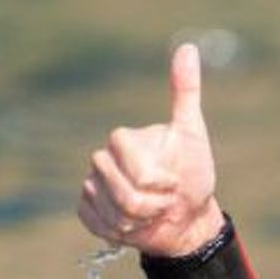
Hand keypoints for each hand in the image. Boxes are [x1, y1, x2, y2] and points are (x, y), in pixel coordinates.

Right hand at [77, 41, 224, 256]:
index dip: (154, 177)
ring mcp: (92, 185)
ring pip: (109, 208)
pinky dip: (120, 231)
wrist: (186, 219)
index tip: (173, 182)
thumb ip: (185, 92)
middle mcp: (102, 160)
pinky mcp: (87, 211)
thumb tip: (187, 47)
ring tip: (152, 213)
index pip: (127, 157)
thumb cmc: (192, 175)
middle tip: (165, 201)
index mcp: (123, 140)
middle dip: (150, 203)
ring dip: (139, 220)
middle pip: (121, 188)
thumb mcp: (192, 133)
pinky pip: (94, 222)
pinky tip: (134, 226)